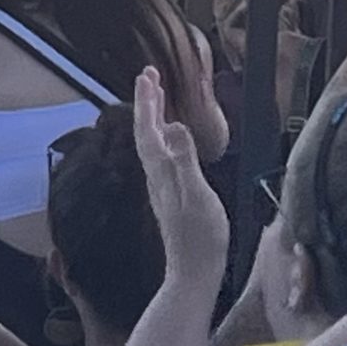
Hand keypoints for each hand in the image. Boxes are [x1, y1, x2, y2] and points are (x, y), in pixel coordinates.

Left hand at [133, 65, 227, 287]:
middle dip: (147, 102)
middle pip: (146, 131)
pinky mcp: (172, 193)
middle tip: (149, 75)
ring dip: (153, 116)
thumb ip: (185, 161)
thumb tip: (175, 126)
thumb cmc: (200, 236)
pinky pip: (162, 153)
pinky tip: (170, 137)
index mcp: (161, 170)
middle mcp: (157, 174)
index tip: (147, 75)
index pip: (148, 128)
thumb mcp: (197, 195)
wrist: (194, 270)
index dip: (147, 101)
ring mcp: (163, 184)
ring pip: (153, 142)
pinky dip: (163, 135)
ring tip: (157, 96)